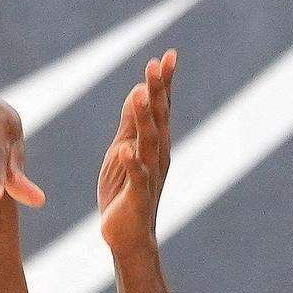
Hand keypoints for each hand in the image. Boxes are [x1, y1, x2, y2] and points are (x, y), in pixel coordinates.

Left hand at [97, 49, 175, 255]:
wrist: (129, 237)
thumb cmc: (126, 192)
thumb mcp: (124, 149)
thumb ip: (131, 123)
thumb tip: (138, 89)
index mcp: (156, 143)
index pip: (162, 107)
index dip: (164, 82)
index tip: (168, 55)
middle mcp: (158, 156)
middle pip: (158, 118)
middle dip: (157, 91)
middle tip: (157, 63)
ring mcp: (150, 176)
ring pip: (148, 142)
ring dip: (144, 118)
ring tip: (139, 93)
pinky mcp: (138, 197)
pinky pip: (136, 177)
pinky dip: (130, 163)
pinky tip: (124, 150)